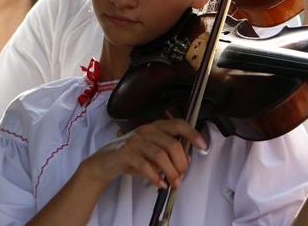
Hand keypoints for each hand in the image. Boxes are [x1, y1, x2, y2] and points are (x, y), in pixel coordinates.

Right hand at [84, 119, 206, 190]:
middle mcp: (146, 130)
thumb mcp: (152, 153)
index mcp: (156, 127)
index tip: (202, 145)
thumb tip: (186, 160)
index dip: (192, 133)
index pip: (178, 124)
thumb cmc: (132, 155)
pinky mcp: (125, 152)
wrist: (105, 161)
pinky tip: (160, 183)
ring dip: (170, 172)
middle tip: (182, 176)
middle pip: (172, 144)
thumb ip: (169, 154)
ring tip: (173, 183)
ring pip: (160, 155)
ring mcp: (135, 140)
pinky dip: (155, 176)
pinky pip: (144, 165)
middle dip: (180, 163)